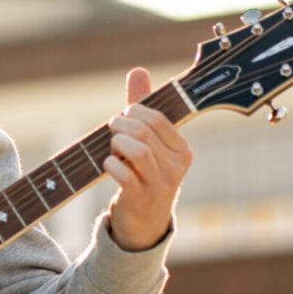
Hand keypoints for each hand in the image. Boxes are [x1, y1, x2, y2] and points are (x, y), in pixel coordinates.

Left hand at [105, 68, 193, 251]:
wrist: (144, 222)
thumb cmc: (144, 173)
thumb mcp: (148, 141)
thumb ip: (143, 107)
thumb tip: (138, 71)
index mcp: (183, 149)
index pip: (156, 118)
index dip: (133, 112)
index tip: (124, 117)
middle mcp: (177, 166)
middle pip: (142, 131)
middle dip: (119, 125)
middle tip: (111, 130)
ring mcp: (161, 183)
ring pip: (135, 150)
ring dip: (115, 144)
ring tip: (112, 147)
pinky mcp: (142, 198)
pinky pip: (123, 172)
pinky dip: (110, 164)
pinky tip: (109, 165)